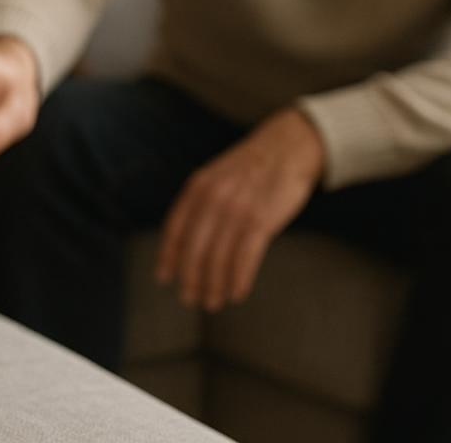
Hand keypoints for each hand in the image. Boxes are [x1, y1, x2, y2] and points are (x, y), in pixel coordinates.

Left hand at [154, 108, 324, 310]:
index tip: (164, 278)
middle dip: (190, 278)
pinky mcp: (261, 219)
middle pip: (194, 249)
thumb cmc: (250, 169)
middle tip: (191, 300)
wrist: (287, 147)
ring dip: (214, 285)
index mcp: (197, 188)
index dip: (168, 256)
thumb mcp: (216, 178)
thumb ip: (200, 204)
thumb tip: (184, 241)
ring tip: (214, 302)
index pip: (175, 229)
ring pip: (218, 258)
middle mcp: (212, 199)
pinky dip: (238, 279)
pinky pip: (244, 257)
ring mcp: (236, 209)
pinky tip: (237, 293)